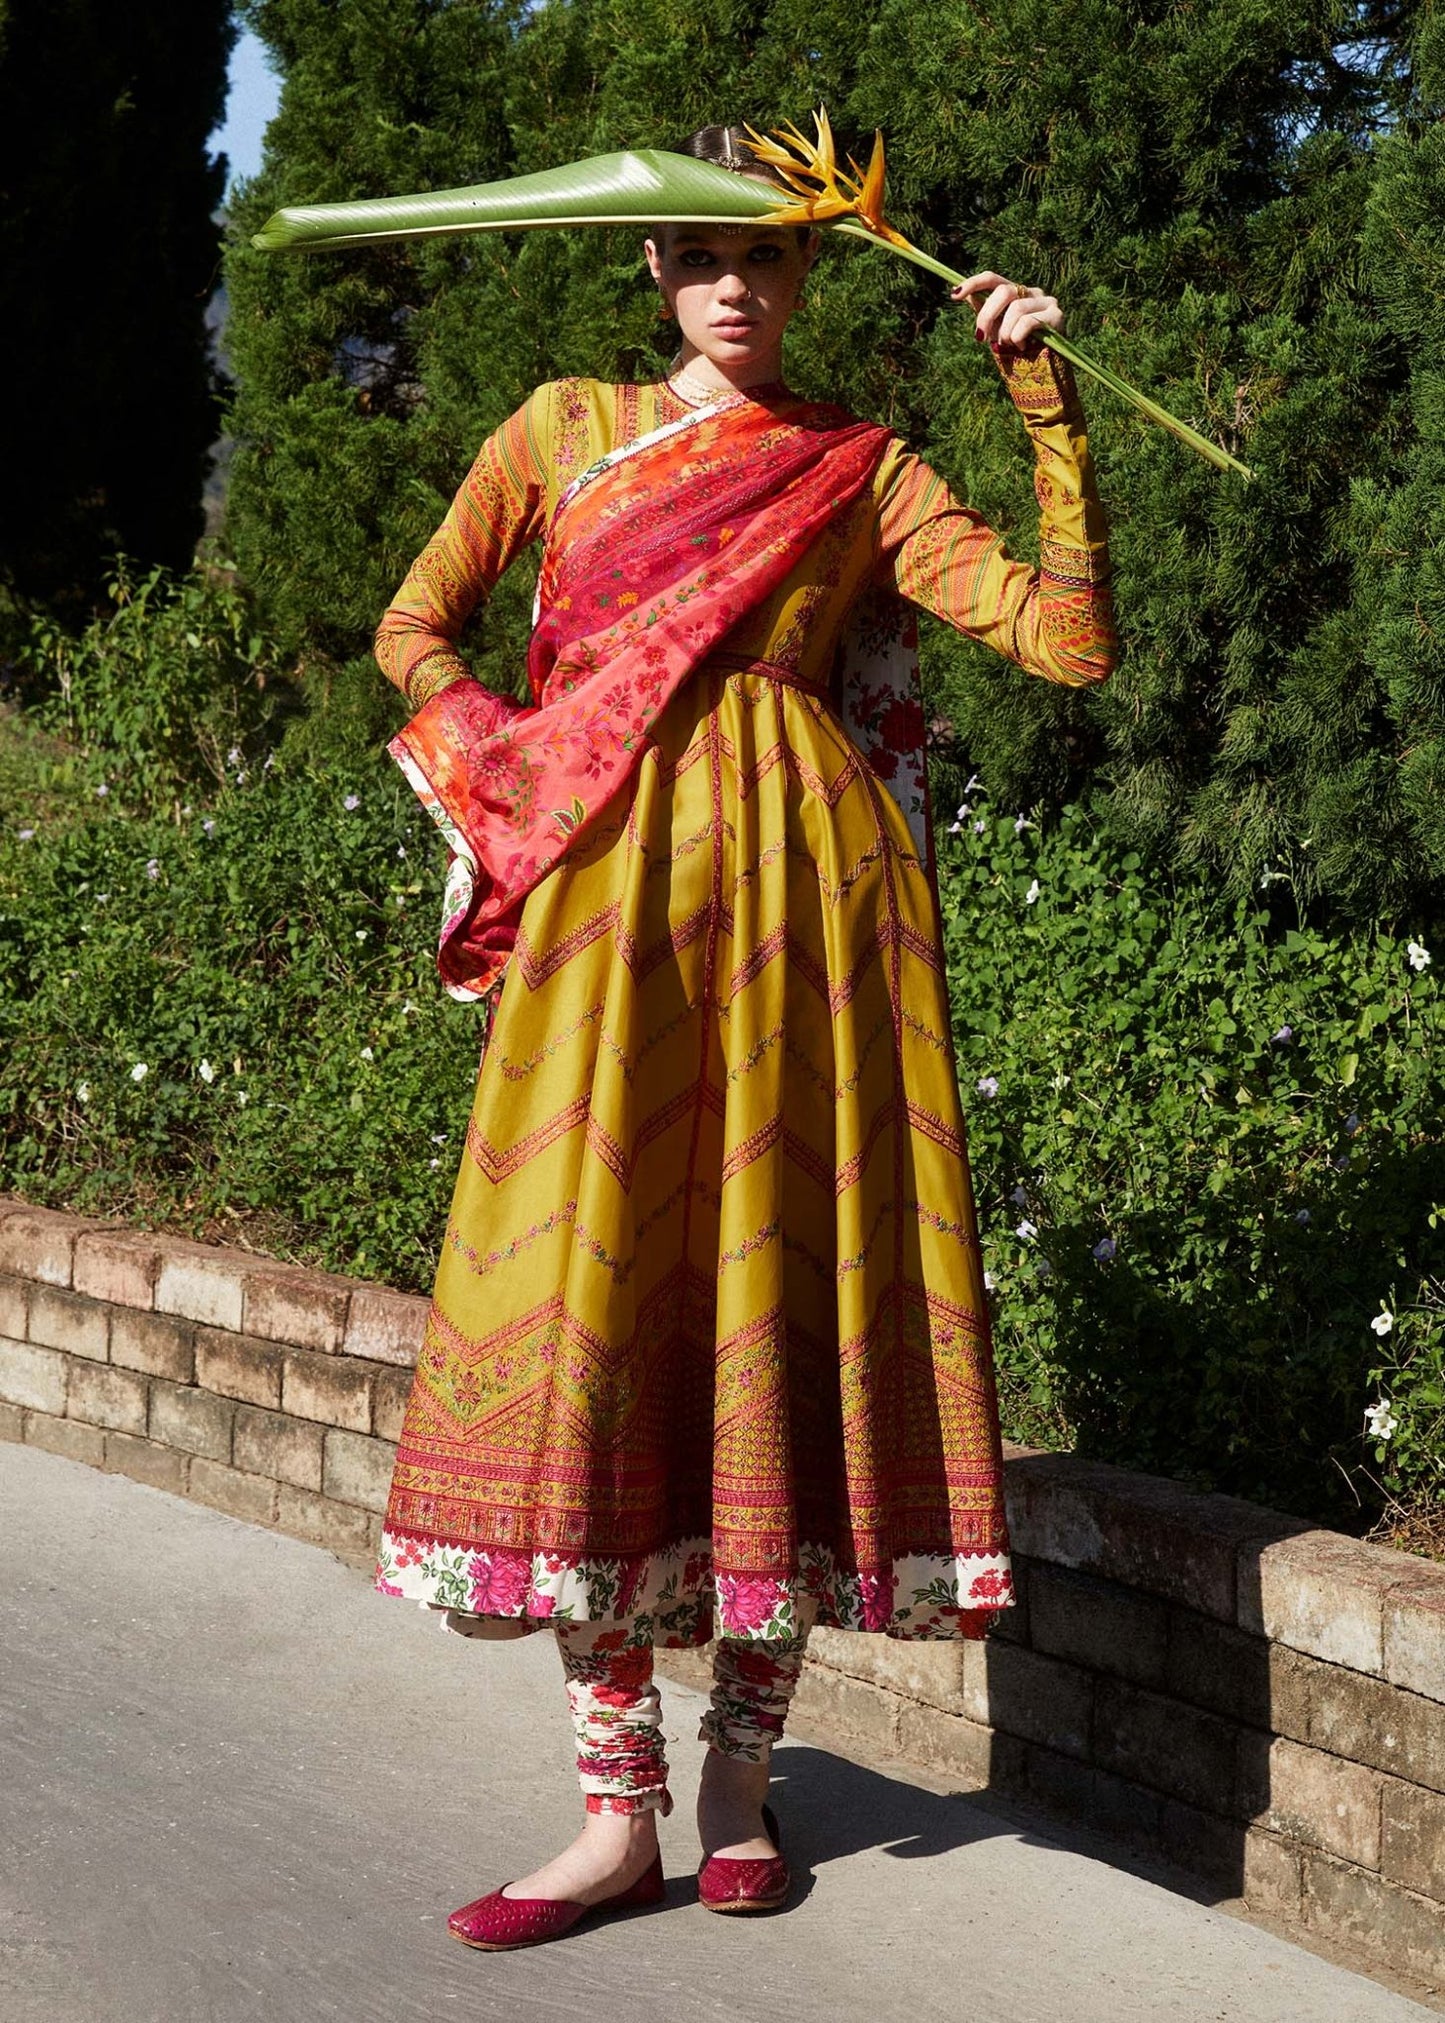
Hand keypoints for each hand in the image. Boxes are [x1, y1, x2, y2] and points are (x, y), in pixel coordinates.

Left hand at [950, 271, 1064, 356]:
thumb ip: (985, 312)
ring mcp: (1047, 302)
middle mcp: (1032, 292)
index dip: (973, 283)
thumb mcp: (997, 330)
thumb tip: (963, 295)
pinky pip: (1028, 323)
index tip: (954, 296)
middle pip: (1003, 291)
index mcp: (1016, 293)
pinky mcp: (1056, 316)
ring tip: (1008, 346)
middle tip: (981, 338)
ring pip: (1016, 308)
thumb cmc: (1018, 350)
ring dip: (1005, 333)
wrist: (1045, 371)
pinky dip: (1018, 338)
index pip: (992, 278)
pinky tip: (1022, 347)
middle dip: (987, 315)